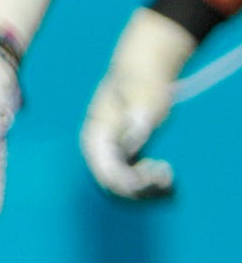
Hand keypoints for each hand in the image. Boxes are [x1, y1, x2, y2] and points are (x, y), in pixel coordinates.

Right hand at [81, 8, 194, 199]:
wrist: (144, 75)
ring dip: (148, 188)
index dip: (126, 182)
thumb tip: (127, 146)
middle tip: (164, 172)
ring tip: (167, 172)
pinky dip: (151, 183)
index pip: (104, 172)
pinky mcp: (126, 156)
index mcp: (95, 136)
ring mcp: (112, 155)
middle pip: (114, 185)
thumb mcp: (140, 99)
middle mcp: (99, 150)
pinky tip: (165, 170)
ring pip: (125, 187)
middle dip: (140, 187)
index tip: (150, 176)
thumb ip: (134, 122)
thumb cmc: (141, 83)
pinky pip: (134, 180)